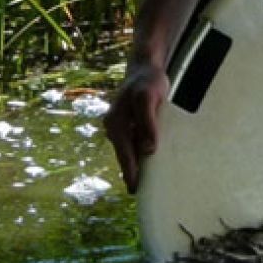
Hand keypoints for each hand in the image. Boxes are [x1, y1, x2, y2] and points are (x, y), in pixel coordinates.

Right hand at [104, 57, 168, 192]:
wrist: (144, 68)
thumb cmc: (148, 82)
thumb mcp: (150, 99)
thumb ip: (148, 122)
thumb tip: (148, 149)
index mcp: (116, 124)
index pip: (125, 155)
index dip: (131, 173)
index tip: (135, 190)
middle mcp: (113, 126)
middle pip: (124, 155)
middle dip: (131, 173)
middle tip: (139, 194)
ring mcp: (118, 125)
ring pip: (127, 150)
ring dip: (134, 164)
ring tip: (143, 183)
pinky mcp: (126, 123)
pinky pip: (130, 142)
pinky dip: (137, 152)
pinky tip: (146, 160)